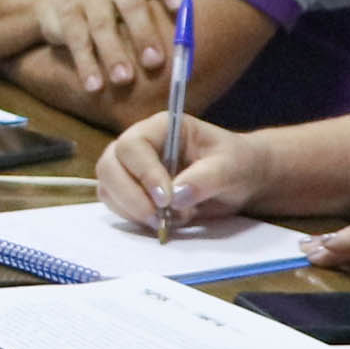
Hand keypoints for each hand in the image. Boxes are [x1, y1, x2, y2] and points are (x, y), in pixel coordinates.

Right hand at [34, 0, 186, 99]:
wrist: (54, 8)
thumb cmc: (111, 20)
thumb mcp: (134, 20)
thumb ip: (159, 34)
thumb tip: (192, 75)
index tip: (180, 6)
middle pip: (131, 2)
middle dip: (144, 32)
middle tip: (155, 63)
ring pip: (102, 23)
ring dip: (114, 53)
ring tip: (124, 80)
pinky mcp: (65, 13)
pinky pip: (76, 38)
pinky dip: (86, 64)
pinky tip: (95, 86)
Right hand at [98, 112, 270, 233]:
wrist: (241, 181)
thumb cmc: (237, 164)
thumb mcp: (231, 167)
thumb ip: (205, 179)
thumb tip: (177, 197)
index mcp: (162, 127)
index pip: (133, 145)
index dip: (144, 173)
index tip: (166, 199)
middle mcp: (140, 145)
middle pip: (109, 165)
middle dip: (130, 195)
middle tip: (159, 217)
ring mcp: (131, 169)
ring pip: (108, 187)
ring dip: (131, 210)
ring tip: (166, 220)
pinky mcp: (131, 191)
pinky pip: (116, 205)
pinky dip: (133, 218)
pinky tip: (162, 221)